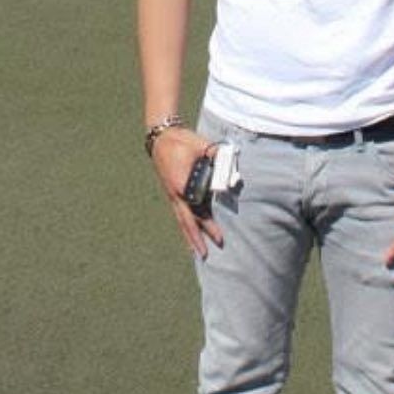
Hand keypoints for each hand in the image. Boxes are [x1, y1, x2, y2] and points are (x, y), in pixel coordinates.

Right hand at [150, 127, 223, 257]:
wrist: (161, 138)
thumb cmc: (181, 142)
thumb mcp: (200, 145)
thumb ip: (216, 154)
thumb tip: (231, 160)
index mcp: (182, 185)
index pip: (197, 210)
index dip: (209, 224)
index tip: (220, 237)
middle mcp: (176, 195)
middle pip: (189, 221)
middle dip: (199, 238)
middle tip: (207, 255)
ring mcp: (174, 196)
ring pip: (183, 221)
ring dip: (191, 237)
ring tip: (198, 253)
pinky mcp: (174, 194)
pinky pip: (181, 214)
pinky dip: (187, 227)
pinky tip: (191, 235)